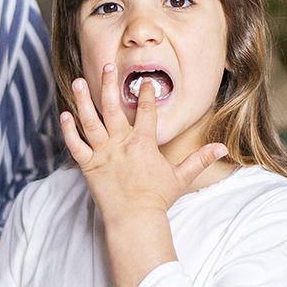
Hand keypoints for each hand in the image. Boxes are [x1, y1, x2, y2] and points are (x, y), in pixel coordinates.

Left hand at [59, 64, 226, 222]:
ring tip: (77, 81)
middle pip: (113, 107)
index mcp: (143, 142)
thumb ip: (200, 159)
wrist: (135, 219)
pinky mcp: (89, 165)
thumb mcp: (182, 176)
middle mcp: (121, 142)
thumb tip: (222, 147)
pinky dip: (68, 130)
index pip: (147, 110)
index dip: (146, 94)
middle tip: (108, 67)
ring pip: (90, 120)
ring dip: (83, 99)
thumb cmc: (158, 199)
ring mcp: (103, 153)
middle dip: (109, 84)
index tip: (145, 82)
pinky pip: (75, 144)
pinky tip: (64, 115)